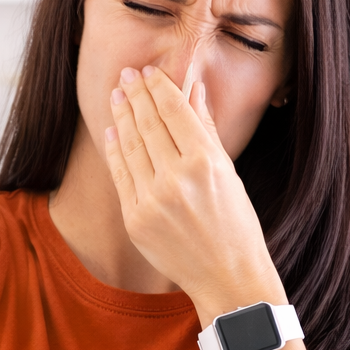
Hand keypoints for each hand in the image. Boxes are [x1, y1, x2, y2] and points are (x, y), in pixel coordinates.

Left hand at [104, 65, 285, 319]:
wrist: (227, 277)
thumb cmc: (236, 223)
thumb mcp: (229, 172)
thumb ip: (206, 128)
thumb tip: (193, 88)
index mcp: (206, 163)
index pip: (173, 112)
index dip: (158, 88)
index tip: (147, 71)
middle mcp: (177, 179)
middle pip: (148, 125)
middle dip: (135, 95)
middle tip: (125, 75)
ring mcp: (152, 201)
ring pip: (130, 147)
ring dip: (121, 117)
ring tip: (116, 96)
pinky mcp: (135, 220)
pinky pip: (120, 175)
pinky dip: (115, 150)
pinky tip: (113, 131)